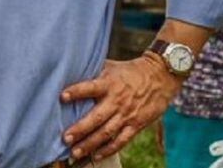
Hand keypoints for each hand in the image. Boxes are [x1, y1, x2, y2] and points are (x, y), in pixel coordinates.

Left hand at [60, 55, 181, 162]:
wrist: (160, 77)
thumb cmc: (130, 71)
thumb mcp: (111, 66)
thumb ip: (93, 71)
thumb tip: (70, 70)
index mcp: (109, 83)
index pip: (90, 88)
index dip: (76, 92)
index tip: (62, 97)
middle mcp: (117, 100)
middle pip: (96, 117)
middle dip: (80, 129)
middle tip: (65, 138)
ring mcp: (127, 115)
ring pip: (106, 133)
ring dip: (90, 144)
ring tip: (75, 153)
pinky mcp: (136, 125)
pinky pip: (121, 140)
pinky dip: (108, 150)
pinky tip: (96, 156)